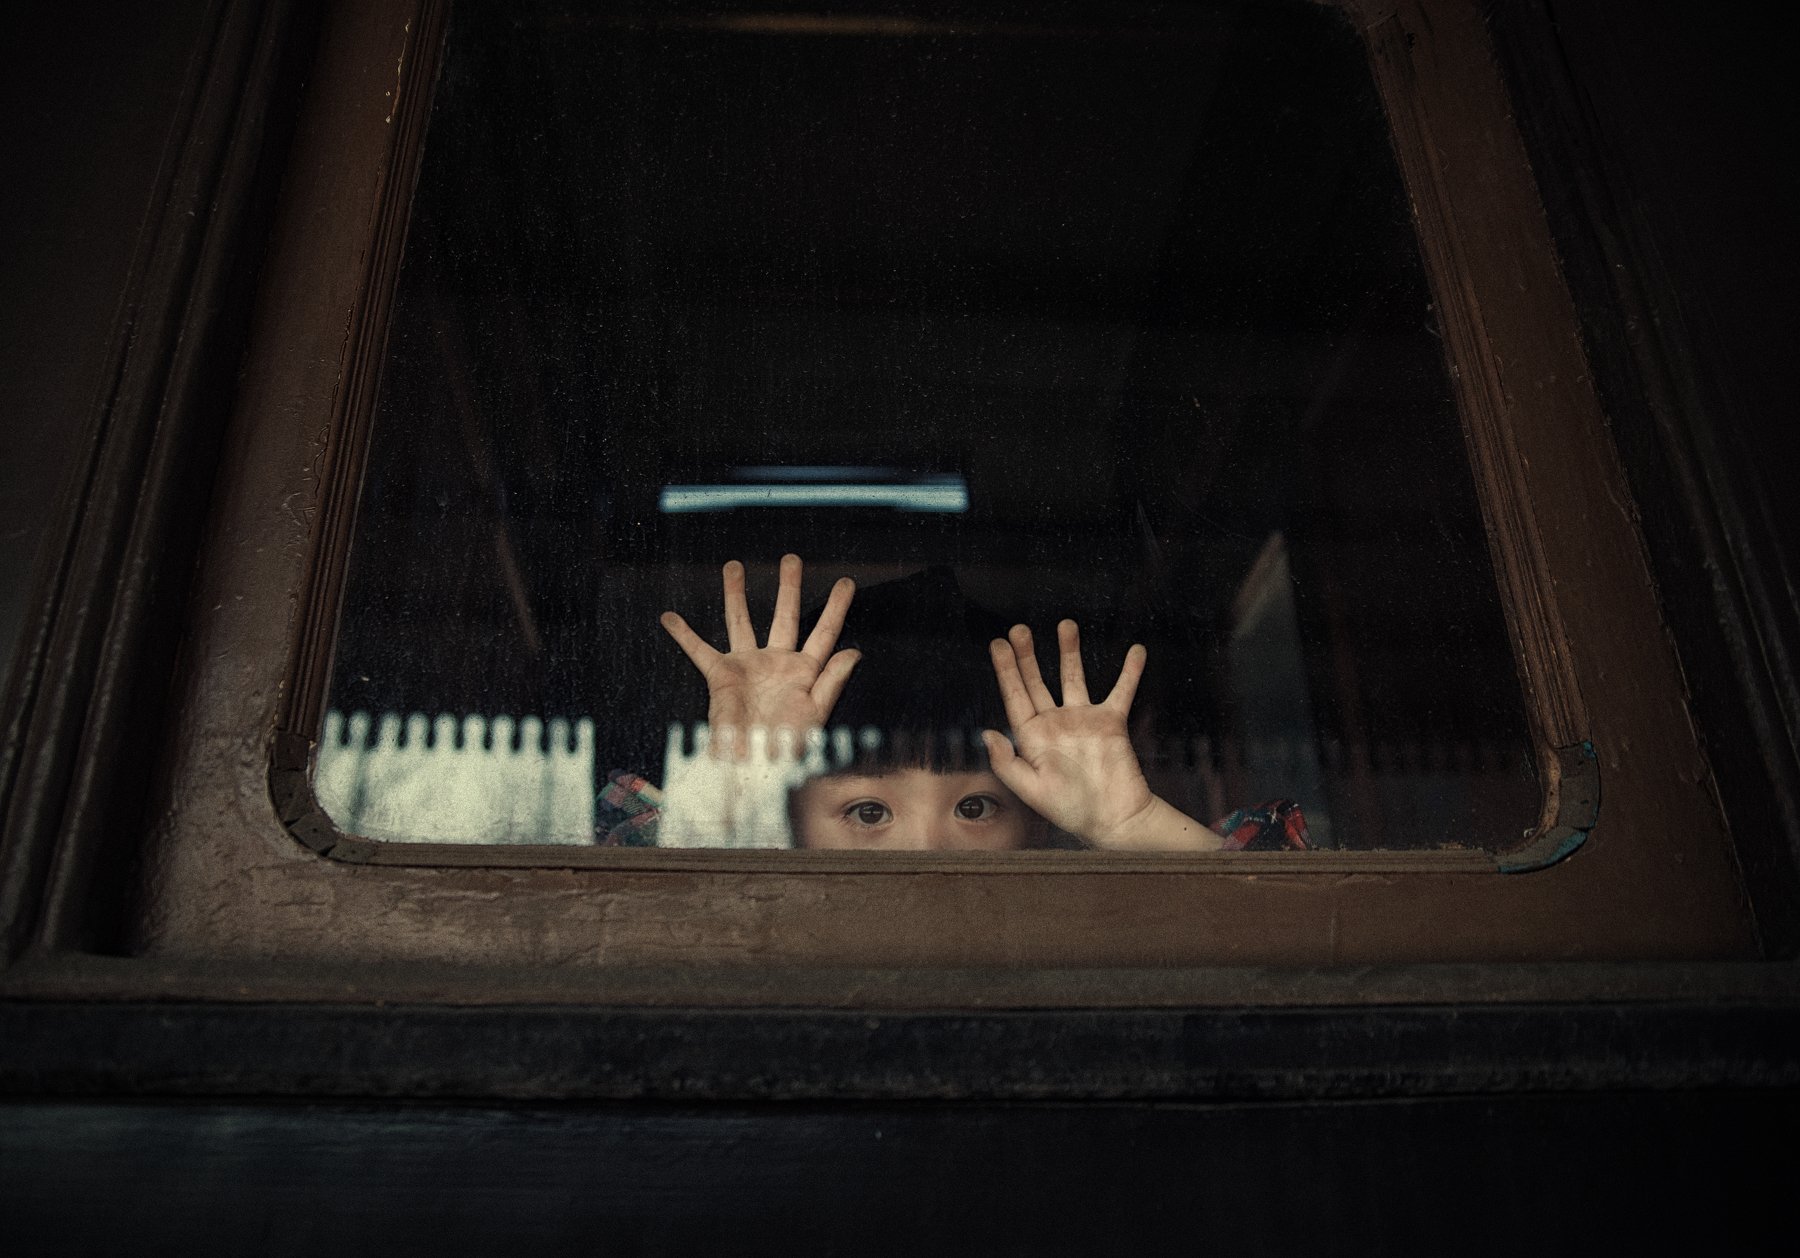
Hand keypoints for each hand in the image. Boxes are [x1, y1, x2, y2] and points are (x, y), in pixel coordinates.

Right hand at [661, 554, 858, 754]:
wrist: (752, 769)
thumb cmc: (787, 749)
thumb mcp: (816, 716)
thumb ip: (833, 681)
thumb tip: (853, 650)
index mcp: (804, 673)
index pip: (824, 633)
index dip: (836, 608)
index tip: (845, 582)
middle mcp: (776, 664)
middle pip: (784, 616)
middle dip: (788, 587)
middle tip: (791, 559)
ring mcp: (748, 667)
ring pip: (742, 622)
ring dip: (736, 594)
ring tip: (733, 566)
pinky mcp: (722, 676)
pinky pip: (699, 651)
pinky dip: (684, 635)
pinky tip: (669, 617)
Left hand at [982, 622, 1220, 850]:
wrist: (1114, 819)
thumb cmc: (1071, 810)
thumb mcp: (1032, 791)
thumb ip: (1007, 763)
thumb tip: (988, 733)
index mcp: (1032, 738)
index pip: (1015, 696)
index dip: (1006, 670)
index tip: (997, 644)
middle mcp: (1055, 724)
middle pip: (1037, 681)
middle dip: (1027, 655)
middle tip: (1019, 629)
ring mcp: (1083, 720)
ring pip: (1074, 677)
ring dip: (1069, 651)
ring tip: (1066, 625)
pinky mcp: (1111, 723)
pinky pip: (1121, 691)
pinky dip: (1129, 672)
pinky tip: (1136, 651)